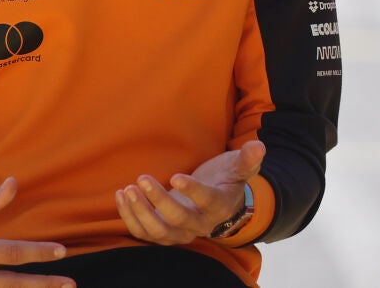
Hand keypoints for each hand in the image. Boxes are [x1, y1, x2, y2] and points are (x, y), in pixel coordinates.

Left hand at [115, 140, 264, 244]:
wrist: (215, 203)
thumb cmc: (224, 181)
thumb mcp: (237, 168)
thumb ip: (247, 159)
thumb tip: (258, 146)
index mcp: (219, 205)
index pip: (206, 201)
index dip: (192, 191)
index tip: (175, 176)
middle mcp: (200, 224)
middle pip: (179, 219)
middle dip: (158, 200)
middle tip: (141, 179)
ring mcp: (180, 232)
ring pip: (158, 231)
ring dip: (140, 212)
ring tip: (128, 189)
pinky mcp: (162, 233)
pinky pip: (143, 233)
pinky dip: (129, 217)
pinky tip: (121, 195)